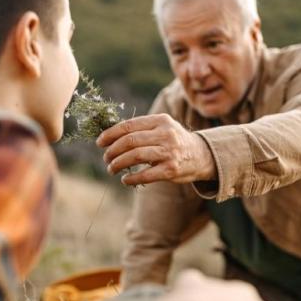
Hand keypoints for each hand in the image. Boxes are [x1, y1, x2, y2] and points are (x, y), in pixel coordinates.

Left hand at [96, 114, 215, 185]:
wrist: (201, 155)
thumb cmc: (173, 141)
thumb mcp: (161, 128)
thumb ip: (140, 129)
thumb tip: (109, 136)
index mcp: (160, 120)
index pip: (129, 126)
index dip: (110, 134)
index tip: (100, 142)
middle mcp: (165, 134)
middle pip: (130, 141)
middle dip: (112, 151)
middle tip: (106, 158)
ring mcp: (169, 152)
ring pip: (135, 156)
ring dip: (118, 164)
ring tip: (111, 169)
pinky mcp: (171, 169)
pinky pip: (145, 175)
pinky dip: (131, 178)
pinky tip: (125, 179)